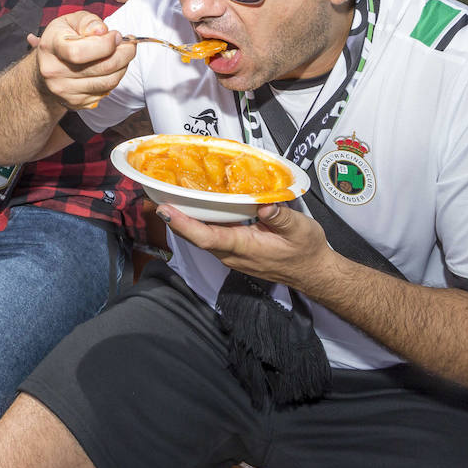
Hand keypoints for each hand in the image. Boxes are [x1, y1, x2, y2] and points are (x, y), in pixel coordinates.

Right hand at [31, 11, 135, 109]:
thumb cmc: (61, 39)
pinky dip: (114, 78)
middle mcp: (54, 71)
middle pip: (101, 68)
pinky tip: (110, 68)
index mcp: (51, 47)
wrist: (46, 66)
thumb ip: (88, 22)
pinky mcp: (74, 102)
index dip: (105, 45)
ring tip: (122, 55)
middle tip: (129, 45)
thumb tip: (102, 31)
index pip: (80, 52)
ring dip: (122, 67)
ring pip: (108, 82)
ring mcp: (63, 90)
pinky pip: (105, 92)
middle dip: (124, 54)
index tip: (116, 36)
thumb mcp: (70, 21)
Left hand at [159, 202, 335, 290]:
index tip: (166, 210)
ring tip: (166, 195)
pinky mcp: (233, 250)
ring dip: (182, 219)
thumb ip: (282, 217)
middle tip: (154, 195)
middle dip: (173, 218)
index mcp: (244, 247)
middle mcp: (231, 253)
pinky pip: (209, 235)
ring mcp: (230, 253)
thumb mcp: (302, 230)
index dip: (184, 224)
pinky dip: (196, 221)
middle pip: (195, 236)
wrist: (313, 272)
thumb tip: (263, 205)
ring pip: (200, 236)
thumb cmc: (307, 251)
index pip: (206, 237)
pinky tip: (192, 205)